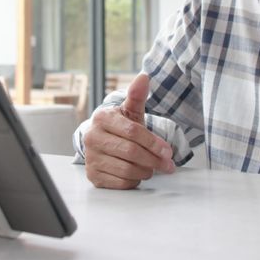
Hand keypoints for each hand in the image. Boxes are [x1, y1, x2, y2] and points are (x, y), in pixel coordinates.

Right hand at [83, 73, 175, 188]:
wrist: (102, 142)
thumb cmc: (120, 127)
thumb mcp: (130, 111)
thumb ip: (137, 96)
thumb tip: (144, 77)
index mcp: (102, 118)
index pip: (133, 132)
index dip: (154, 142)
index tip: (169, 151)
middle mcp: (91, 137)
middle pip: (131, 152)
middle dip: (154, 160)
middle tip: (167, 165)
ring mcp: (90, 158)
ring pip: (127, 170)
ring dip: (145, 171)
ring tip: (151, 167)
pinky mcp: (93, 176)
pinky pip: (120, 183)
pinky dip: (134, 181)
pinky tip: (137, 174)